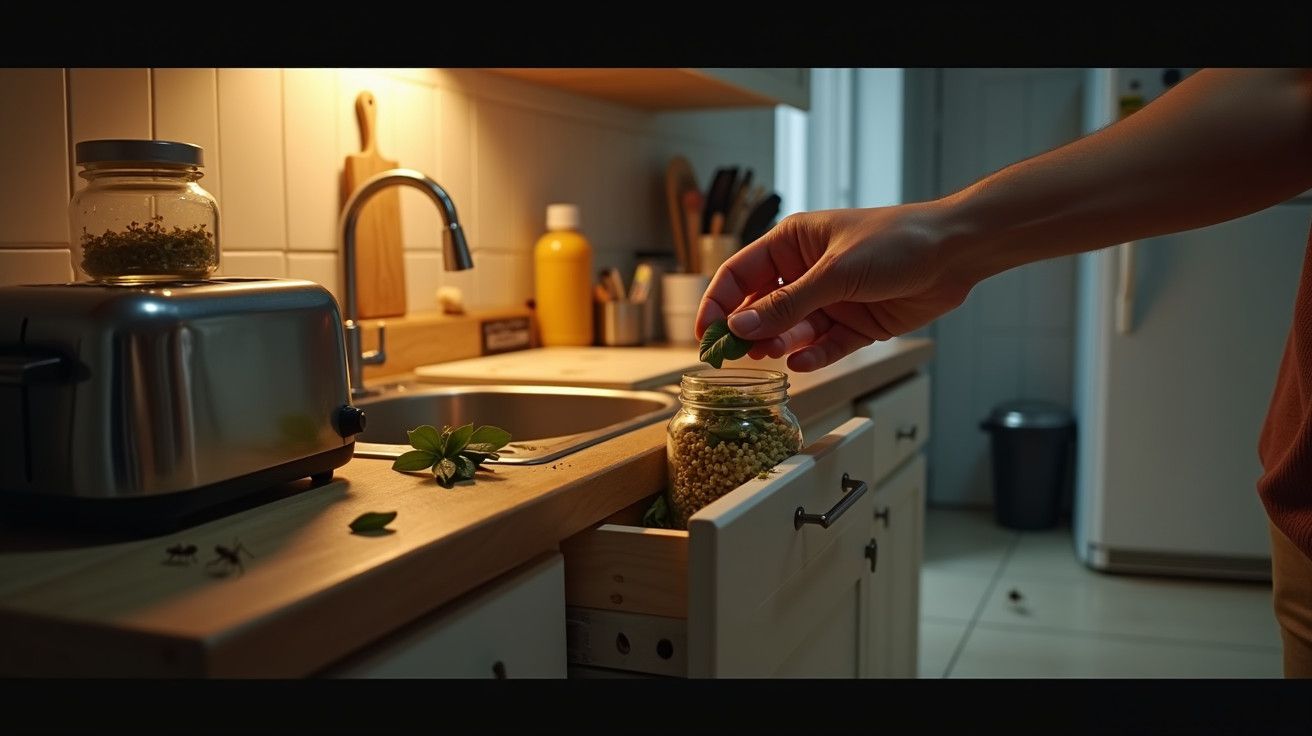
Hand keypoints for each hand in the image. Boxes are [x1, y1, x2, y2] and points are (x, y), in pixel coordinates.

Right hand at [695, 202, 976, 371]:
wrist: (956, 252)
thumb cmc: (897, 240)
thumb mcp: (835, 272)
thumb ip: (787, 304)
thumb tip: (741, 326)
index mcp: (792, 243)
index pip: (740, 274)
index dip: (719, 303)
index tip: (706, 334)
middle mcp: (806, 271)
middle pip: (761, 307)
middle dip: (748, 331)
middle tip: (735, 356)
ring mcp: (831, 300)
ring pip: (791, 330)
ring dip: (779, 344)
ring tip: (771, 355)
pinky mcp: (855, 324)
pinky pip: (824, 346)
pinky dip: (812, 355)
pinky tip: (801, 362)